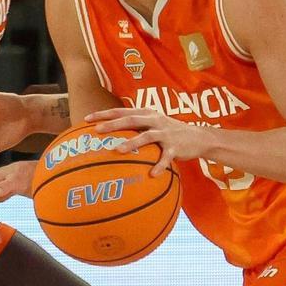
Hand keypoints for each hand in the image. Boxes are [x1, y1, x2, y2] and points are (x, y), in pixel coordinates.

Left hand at [86, 107, 206, 176]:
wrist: (199, 137)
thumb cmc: (169, 133)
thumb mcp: (153, 124)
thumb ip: (135, 127)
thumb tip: (110, 134)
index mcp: (147, 114)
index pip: (122, 111)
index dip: (104, 114)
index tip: (87, 119)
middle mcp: (155, 120)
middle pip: (131, 120)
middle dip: (113, 124)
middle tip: (97, 131)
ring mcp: (166, 133)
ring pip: (147, 136)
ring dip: (132, 143)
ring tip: (118, 150)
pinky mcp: (176, 147)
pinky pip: (166, 158)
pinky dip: (159, 165)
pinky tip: (152, 174)